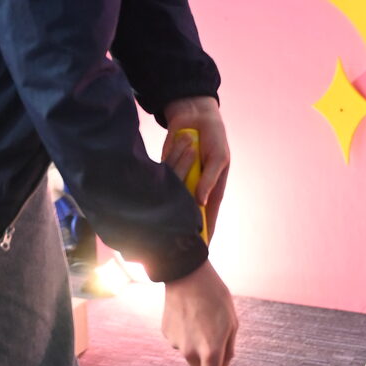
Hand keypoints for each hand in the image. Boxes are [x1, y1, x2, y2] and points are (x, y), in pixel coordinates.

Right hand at [162, 258, 238, 365]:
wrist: (186, 274)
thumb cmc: (216, 297)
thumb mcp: (232, 323)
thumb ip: (230, 350)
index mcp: (212, 351)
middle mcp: (191, 352)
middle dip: (209, 357)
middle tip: (216, 331)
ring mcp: (176, 344)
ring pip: (191, 353)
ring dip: (198, 342)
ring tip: (201, 315)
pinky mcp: (166, 334)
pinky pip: (180, 341)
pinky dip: (186, 332)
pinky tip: (188, 313)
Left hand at [163, 95, 228, 240]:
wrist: (195, 116)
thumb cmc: (214, 138)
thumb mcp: (218, 158)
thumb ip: (209, 180)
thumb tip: (201, 202)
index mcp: (211, 188)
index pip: (207, 215)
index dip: (205, 232)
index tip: (200, 250)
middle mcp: (194, 187)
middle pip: (187, 213)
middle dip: (181, 228)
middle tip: (173, 248)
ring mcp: (180, 179)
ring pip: (172, 201)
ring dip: (166, 213)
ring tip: (157, 234)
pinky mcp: (165, 169)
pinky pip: (161, 183)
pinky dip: (156, 191)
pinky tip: (147, 207)